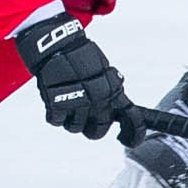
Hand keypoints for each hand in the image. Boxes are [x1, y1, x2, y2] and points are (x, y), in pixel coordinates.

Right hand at [14, 15, 140, 142]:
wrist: (56, 45)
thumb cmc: (80, 56)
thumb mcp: (105, 71)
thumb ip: (111, 91)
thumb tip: (118, 109)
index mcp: (114, 92)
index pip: (133, 119)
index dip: (134, 135)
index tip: (128, 141)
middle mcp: (99, 102)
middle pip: (98, 132)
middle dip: (91, 127)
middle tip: (84, 114)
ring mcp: (78, 105)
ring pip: (75, 128)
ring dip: (70, 118)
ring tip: (67, 99)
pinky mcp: (57, 106)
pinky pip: (56, 121)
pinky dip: (54, 113)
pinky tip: (55, 98)